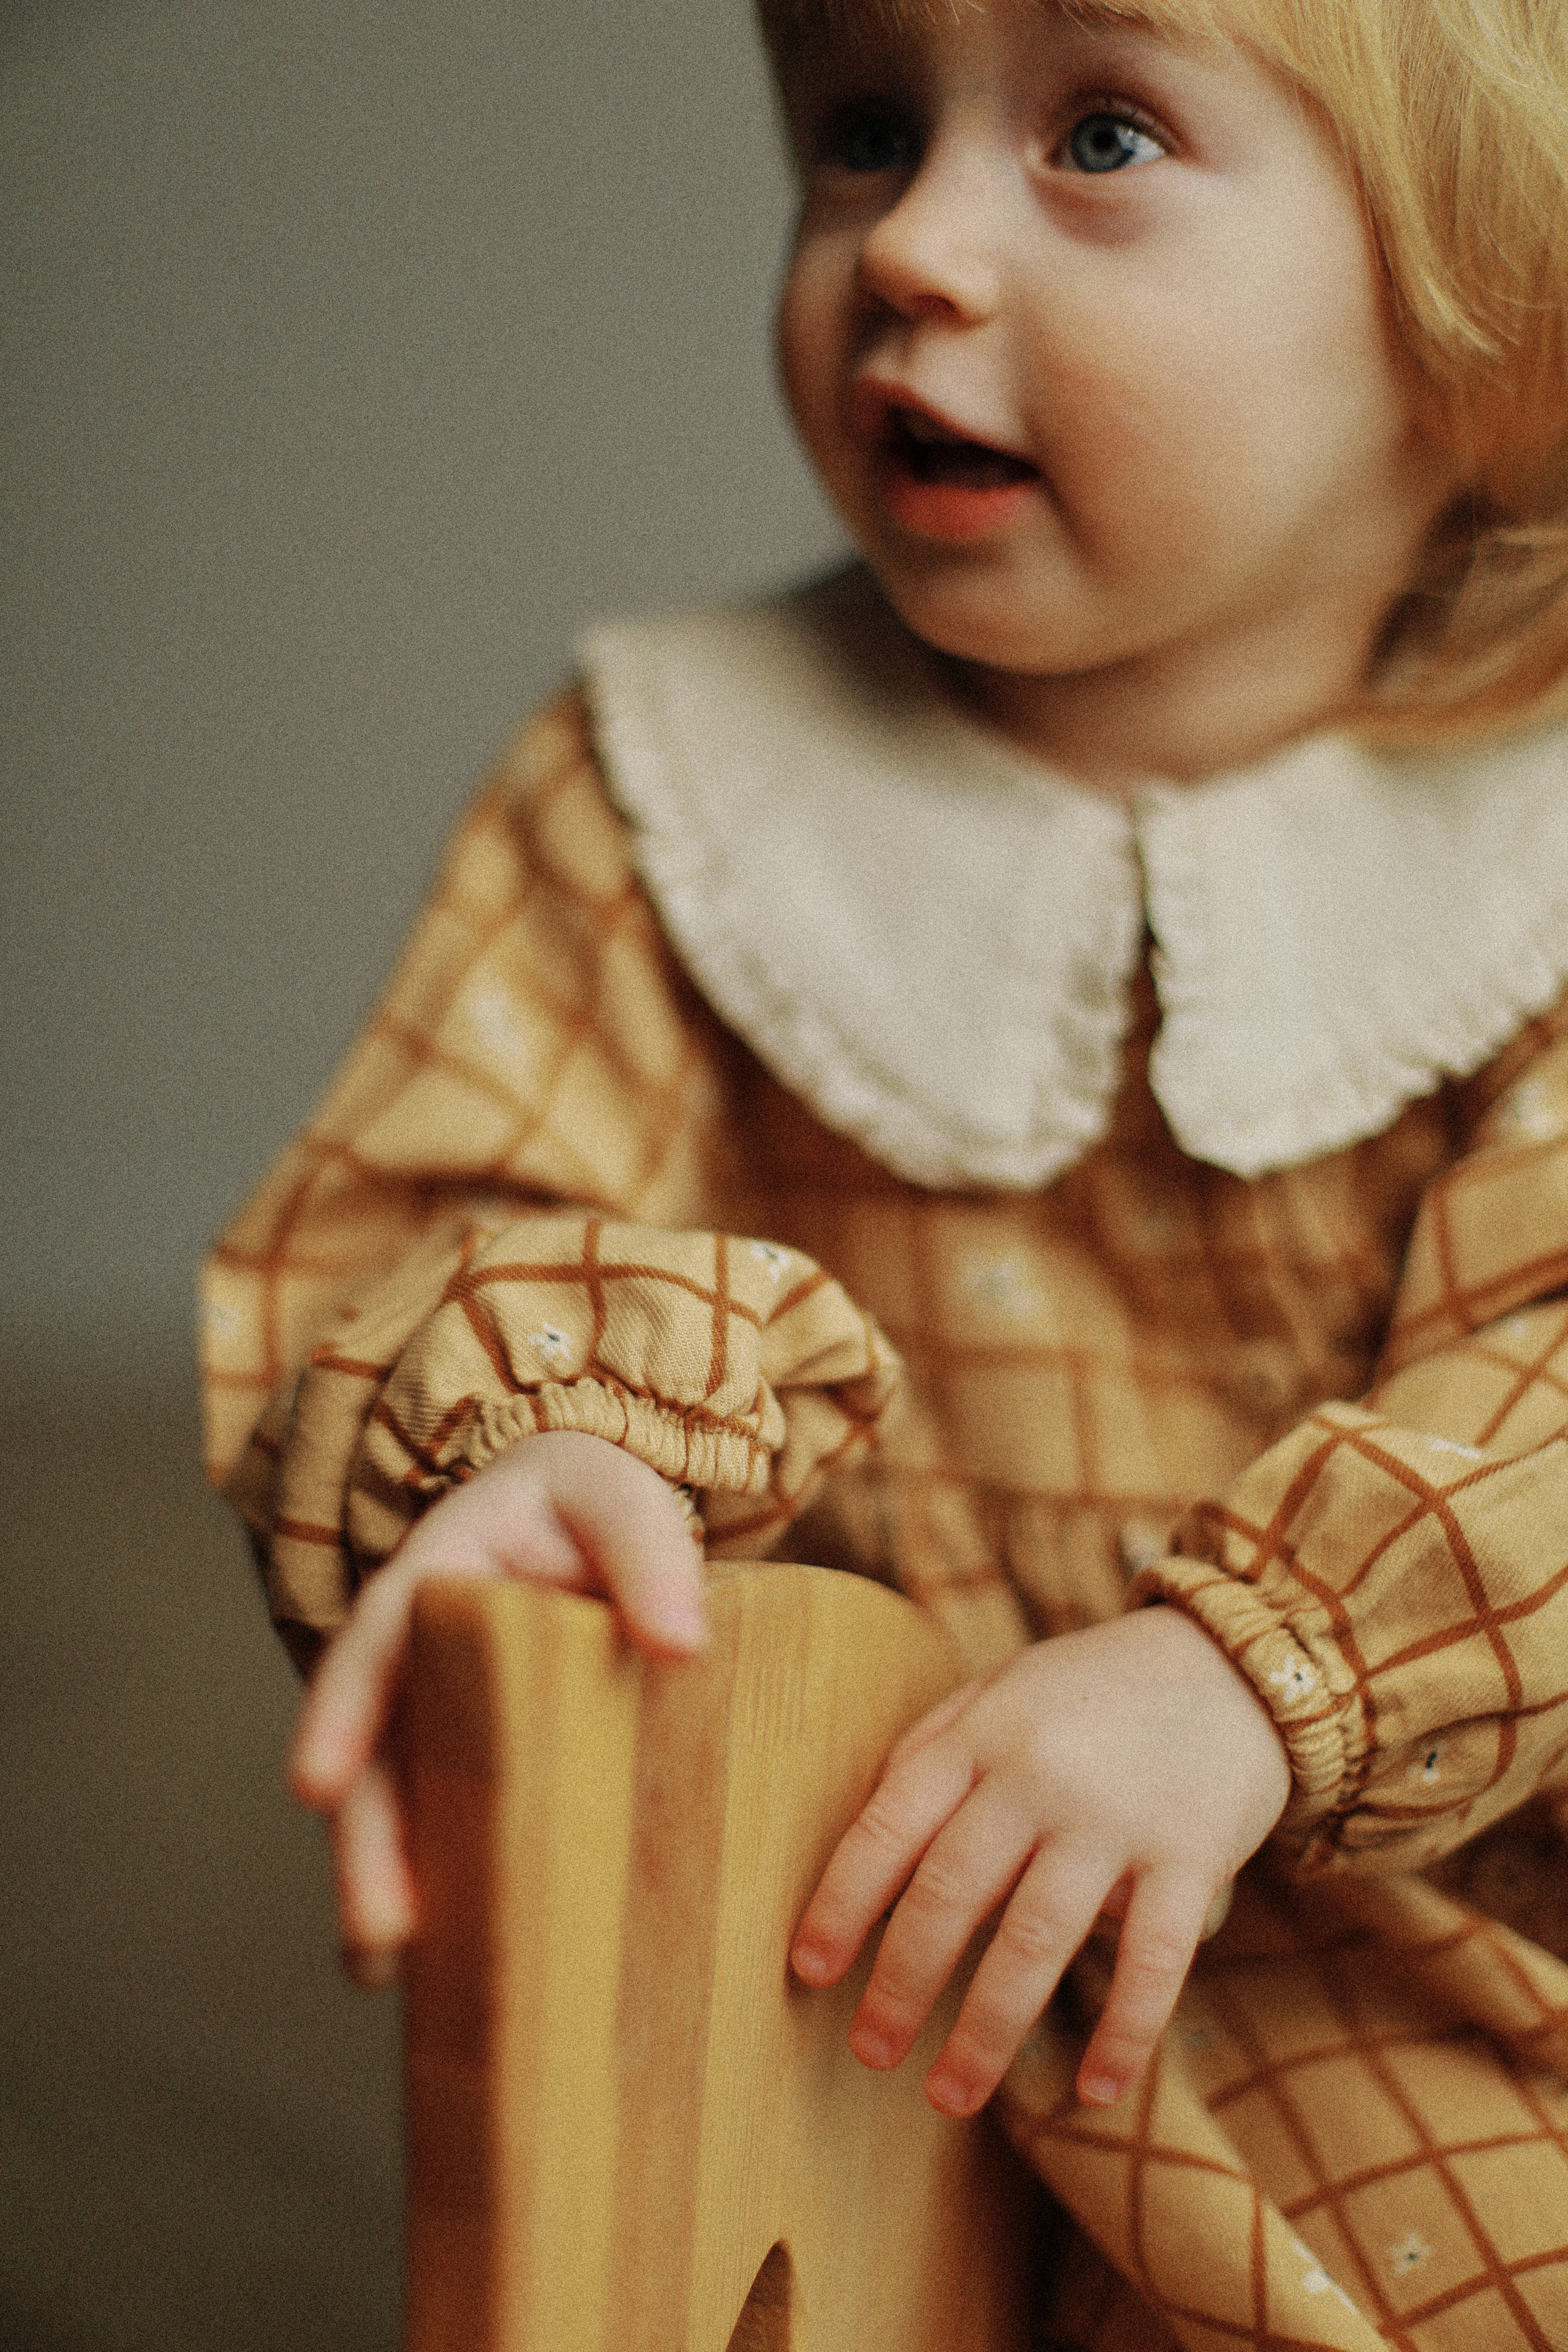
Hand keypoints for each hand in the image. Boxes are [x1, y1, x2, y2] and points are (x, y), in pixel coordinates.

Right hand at [288, 1429, 703, 1986]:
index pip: (374, 1646)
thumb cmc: (595, 1505)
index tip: (316, 1785)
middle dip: (364, 1845)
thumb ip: (650, 1557)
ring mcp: (437, 1716)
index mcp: (435, 1582)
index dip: (341, 1713)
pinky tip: (442, 1972)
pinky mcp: (472, 1762)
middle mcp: (415, 1660)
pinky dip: (437, 1893)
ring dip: (382, 1886)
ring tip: (384, 1973)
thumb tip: (684, 1646)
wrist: (592, 1522)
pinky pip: (441, 1829)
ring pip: (393, 1808)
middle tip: (379, 1929)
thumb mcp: (622, 1501)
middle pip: (372, 1757)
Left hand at [790, 1607, 1289, 2112]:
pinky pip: (1152, 1963)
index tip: (810, 1971)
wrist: (1234, 1663)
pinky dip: (1123, 2034)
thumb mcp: (1000, 1691)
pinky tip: (1095, 2090)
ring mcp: (1115, 1818)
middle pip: (951, 1894)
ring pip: (1035, 1941)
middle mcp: (1038, 1775)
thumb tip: (864, 1837)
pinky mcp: (1191, 1857)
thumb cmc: (1092, 1690)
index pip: (890, 1825)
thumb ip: (933, 1750)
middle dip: (902, 1984)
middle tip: (870, 2052)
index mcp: (980, 1734)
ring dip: (987, 2030)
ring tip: (949, 2094)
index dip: (842, 1902)